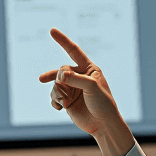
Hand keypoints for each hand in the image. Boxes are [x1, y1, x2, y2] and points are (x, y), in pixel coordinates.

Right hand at [42, 29, 134, 155]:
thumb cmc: (103, 104)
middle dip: (61, 80)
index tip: (52, 30)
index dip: (62, 41)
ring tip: (65, 103)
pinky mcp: (66, 100)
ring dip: (58, 93)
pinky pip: (53, 95)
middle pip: (61, 71)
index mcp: (89, 68)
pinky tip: (59, 107)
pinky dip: (54, 101)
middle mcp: (79, 76)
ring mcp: (72, 88)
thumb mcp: (92, 87)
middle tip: (64, 88)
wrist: (103, 125)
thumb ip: (75, 79)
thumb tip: (60, 75)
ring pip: (56, 84)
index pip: (73, 51)